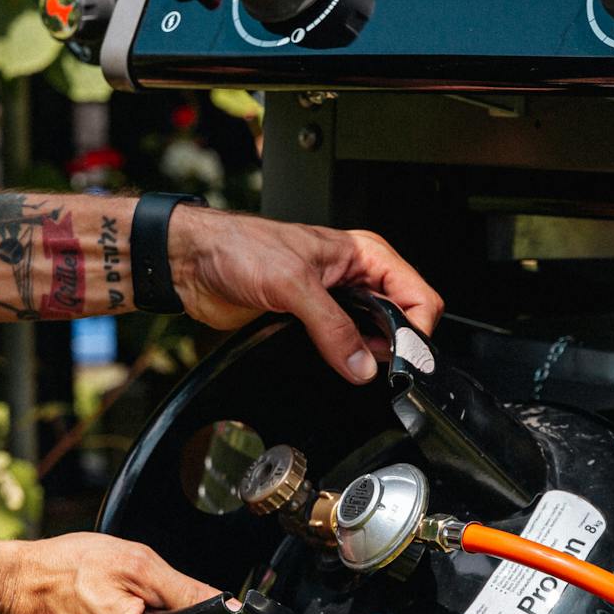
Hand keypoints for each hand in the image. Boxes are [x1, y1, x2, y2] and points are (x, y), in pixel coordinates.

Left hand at [170, 208, 443, 383]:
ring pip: (374, 339)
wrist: (195, 264)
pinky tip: (334, 365)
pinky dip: (344, 362)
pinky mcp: (314, 324)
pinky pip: (344, 349)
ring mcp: (337, 303)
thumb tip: (361, 365)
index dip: (415, 330)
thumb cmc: (239, 248)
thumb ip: (332, 327)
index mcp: (364, 254)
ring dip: (366, 357)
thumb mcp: (294, 285)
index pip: (418, 296)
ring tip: (350, 362)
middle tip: (370, 362)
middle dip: (393, 346)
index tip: (399, 356)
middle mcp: (356, 278)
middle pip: (402, 321)